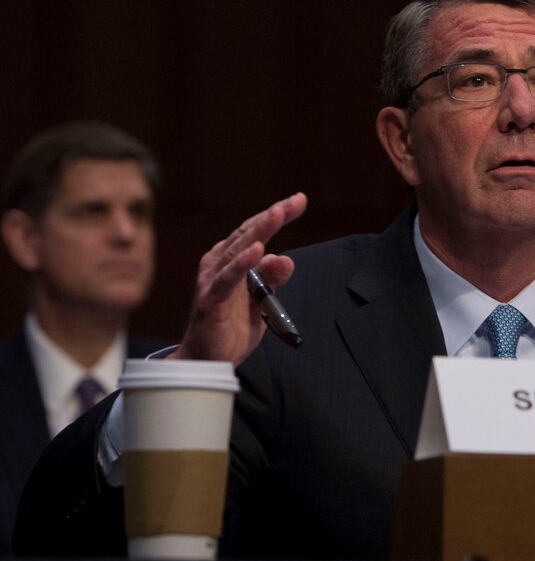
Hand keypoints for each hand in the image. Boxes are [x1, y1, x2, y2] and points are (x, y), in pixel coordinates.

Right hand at [171, 193, 307, 364]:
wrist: (209, 360)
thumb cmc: (232, 326)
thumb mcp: (262, 299)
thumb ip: (272, 278)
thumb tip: (286, 258)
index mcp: (231, 260)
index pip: (256, 232)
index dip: (277, 214)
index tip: (300, 200)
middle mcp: (219, 263)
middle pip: (248, 234)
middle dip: (273, 216)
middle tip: (293, 202)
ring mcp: (212, 280)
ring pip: (238, 250)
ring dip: (259, 232)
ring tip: (277, 215)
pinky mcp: (210, 300)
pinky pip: (227, 279)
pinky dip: (241, 264)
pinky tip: (257, 251)